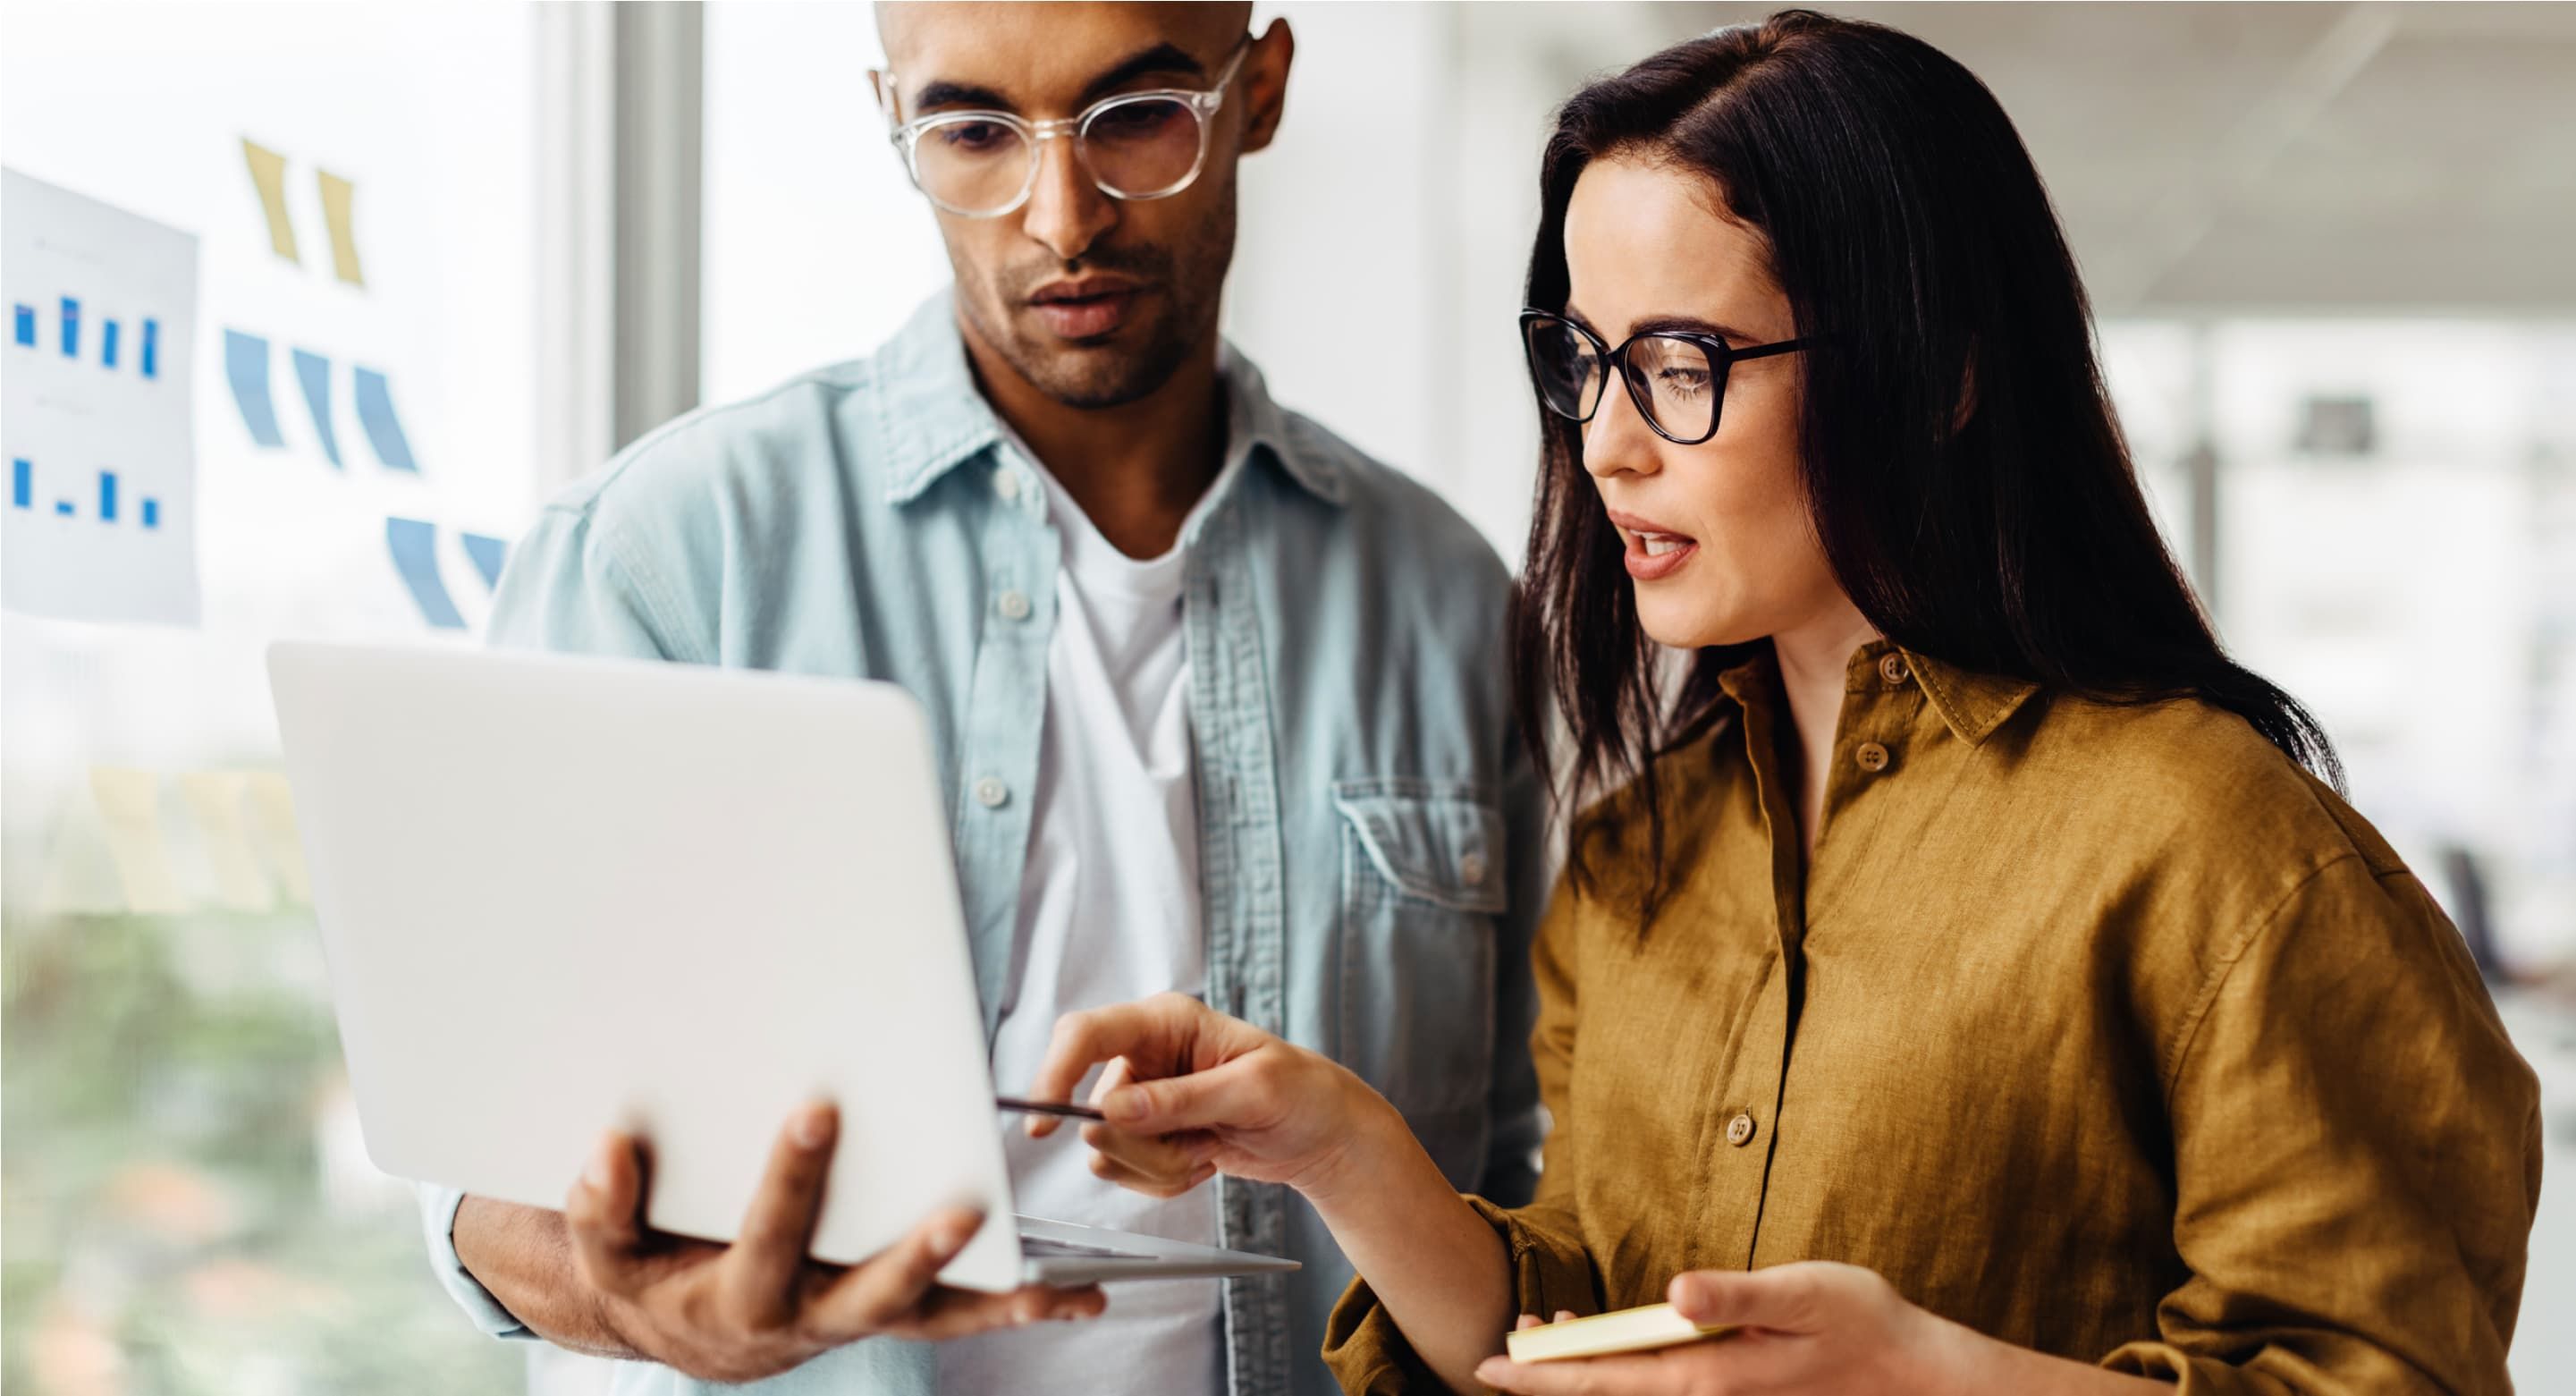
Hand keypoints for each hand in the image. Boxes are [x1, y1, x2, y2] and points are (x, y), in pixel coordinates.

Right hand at [566, 1102, 1105, 1382]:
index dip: (790, 1181)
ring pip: (930, 1314)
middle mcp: (805, 1319)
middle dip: (915, 1250)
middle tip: (963, 1206)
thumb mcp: (607, 1249)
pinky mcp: (889, 1315)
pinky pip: (957, 1316)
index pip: (765, 1235)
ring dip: (994, 1298)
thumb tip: (608, 1149)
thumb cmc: (647, 1265)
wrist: (673, 1323)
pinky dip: (1015, 1307)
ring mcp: (855, 1321)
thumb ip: (602, 1207)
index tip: (817, 1111)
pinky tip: (1079, 1295)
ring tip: (1057, 1284)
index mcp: (735, 1295)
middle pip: (867, 1291)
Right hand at [1025, 993, 1395, 1200]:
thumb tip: (1111, 1111)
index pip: (1085, 1034)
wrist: (1323, 1135)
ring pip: (1108, 1150)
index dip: (1054, 1074)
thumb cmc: (1302, 1094)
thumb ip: (1180, 1100)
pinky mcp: (1147, 1134)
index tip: (1043, 1124)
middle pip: (1093, 1110)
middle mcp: (1144, 1055)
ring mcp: (1142, 1098)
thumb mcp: (1251, 1092)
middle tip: (1199, 1143)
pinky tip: (1206, 1157)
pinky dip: (1167, 1179)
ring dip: (1161, 1165)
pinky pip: (1126, 1172)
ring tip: (1211, 1147)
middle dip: (1144, 1144)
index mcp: (1165, 1021)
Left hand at [1473, 1264, 1967, 1395]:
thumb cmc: (1861, 1325)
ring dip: (1583, 1372)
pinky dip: (1623, 1369)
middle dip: (1547, 1376)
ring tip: (1542, 1338)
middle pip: (1607, 1393)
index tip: (1491, 1366)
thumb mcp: (1800, 1294)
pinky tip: (1613, 1345)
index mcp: (1708, 1377)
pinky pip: (1660, 1387)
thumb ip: (1734, 1295)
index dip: (1542, 1374)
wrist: (1914, 1372)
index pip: (1605, 1379)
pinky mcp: (1733, 1392)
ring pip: (1633, 1392)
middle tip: (1497, 1351)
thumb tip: (1674, 1293)